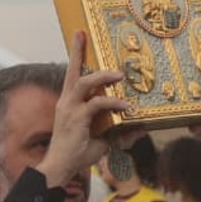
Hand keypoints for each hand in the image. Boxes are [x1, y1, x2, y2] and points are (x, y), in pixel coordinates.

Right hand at [35, 33, 127, 189]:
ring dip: (102, 77)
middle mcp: (67, 101)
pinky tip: (124, 106)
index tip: (80, 35)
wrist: (60, 167)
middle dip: (78, 51)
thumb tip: (140, 129)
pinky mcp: (77, 118)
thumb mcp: (102, 142)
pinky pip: (96, 104)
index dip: (76, 55)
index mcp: (69, 102)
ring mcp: (70, 109)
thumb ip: (120, 134)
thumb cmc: (77, 153)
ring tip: (119, 75)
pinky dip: (111, 103)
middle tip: (83, 34)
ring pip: (85, 83)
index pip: (72, 74)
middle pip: (73, 71)